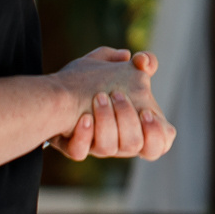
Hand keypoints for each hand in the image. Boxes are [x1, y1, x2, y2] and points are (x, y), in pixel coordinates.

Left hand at [48, 49, 176, 161]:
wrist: (55, 89)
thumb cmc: (91, 80)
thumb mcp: (118, 66)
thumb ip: (141, 61)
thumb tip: (143, 61)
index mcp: (136, 127)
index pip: (159, 144)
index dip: (156, 134)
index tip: (147, 113)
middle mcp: (118, 141)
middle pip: (134, 146)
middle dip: (128, 120)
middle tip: (117, 95)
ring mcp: (96, 146)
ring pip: (107, 149)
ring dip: (105, 121)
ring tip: (98, 97)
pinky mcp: (72, 147)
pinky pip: (78, 152)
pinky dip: (82, 135)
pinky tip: (83, 117)